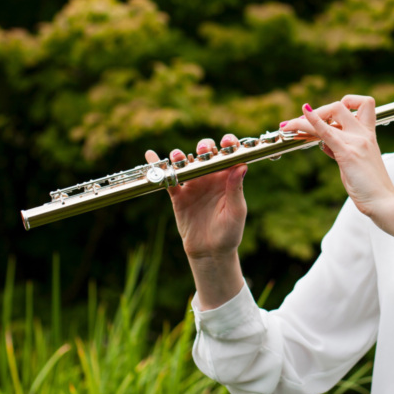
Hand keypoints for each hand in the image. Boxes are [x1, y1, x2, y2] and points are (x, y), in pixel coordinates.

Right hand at [144, 134, 247, 260]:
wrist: (210, 252)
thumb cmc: (229, 232)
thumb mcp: (236, 211)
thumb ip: (236, 189)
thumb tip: (242, 166)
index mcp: (226, 178)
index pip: (227, 155)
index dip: (227, 144)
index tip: (226, 142)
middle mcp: (210, 177)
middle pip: (205, 154)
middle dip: (204, 147)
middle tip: (203, 152)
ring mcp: (193, 185)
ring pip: (185, 163)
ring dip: (181, 156)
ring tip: (178, 156)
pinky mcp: (178, 195)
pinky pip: (167, 178)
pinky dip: (158, 167)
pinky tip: (151, 155)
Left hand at [282, 96, 393, 219]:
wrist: (383, 202)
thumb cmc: (371, 187)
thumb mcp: (355, 164)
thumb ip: (341, 151)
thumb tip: (325, 145)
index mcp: (368, 135)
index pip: (363, 105)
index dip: (346, 103)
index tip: (329, 116)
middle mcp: (363, 134)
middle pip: (339, 107)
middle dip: (317, 112)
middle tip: (301, 124)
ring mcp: (355, 142)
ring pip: (328, 116)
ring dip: (304, 119)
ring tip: (288, 125)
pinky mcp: (347, 153)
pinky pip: (326, 132)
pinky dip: (311, 121)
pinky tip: (301, 115)